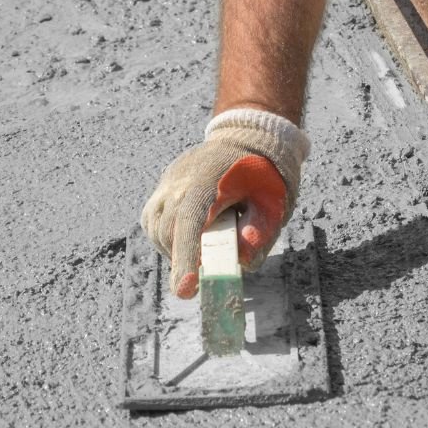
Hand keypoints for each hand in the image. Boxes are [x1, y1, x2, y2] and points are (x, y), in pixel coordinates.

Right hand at [140, 109, 309, 298]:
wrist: (246, 138)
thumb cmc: (263, 175)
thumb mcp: (273, 202)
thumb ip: (261, 232)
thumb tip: (243, 262)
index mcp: (209, 181)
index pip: (190, 222)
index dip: (186, 257)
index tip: (186, 289)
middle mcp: (180, 181)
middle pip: (169, 232)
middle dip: (183, 262)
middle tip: (201, 283)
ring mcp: (167, 183)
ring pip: (157, 229)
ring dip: (175, 250)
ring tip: (200, 253)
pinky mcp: (162, 188)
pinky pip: (154, 221)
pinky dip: (167, 238)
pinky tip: (188, 240)